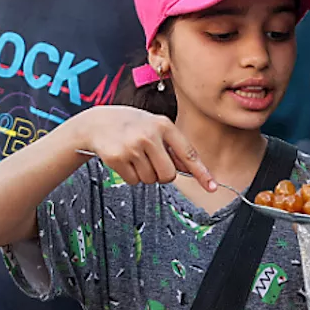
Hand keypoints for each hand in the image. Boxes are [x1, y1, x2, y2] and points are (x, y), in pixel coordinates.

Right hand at [73, 106, 215, 190]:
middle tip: (153, 164)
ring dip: (144, 174)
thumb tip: (191, 169)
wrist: (97, 122)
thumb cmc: (131, 125)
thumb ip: (172, 146)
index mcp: (163, 125)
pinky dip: (130, 176)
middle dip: (162, 175)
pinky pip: (133, 181)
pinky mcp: (117, 158)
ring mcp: (132, 147)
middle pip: (168, 175)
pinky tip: (124, 160)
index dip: (201, 172)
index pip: (188, 153)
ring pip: (150, 180)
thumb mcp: (154, 126)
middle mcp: (149, 135)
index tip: (212, 186)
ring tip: (135, 156)